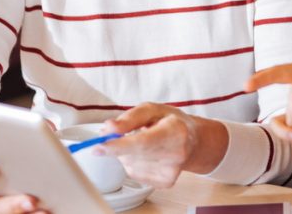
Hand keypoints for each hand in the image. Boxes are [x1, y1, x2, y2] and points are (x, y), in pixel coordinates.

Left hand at [98, 102, 227, 188]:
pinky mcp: (165, 182)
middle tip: (119, 133)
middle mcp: (177, 153)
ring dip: (128, 154)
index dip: (119, 145)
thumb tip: (108, 128)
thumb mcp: (152, 109)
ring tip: (143, 143)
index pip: (143, 142)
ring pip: (131, 165)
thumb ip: (129, 118)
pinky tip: (147, 155)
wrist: (193, 140)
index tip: (99, 146)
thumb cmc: (171, 122)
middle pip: (134, 155)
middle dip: (118, 146)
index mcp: (176, 131)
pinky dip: (134, 163)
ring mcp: (172, 171)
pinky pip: (135, 174)